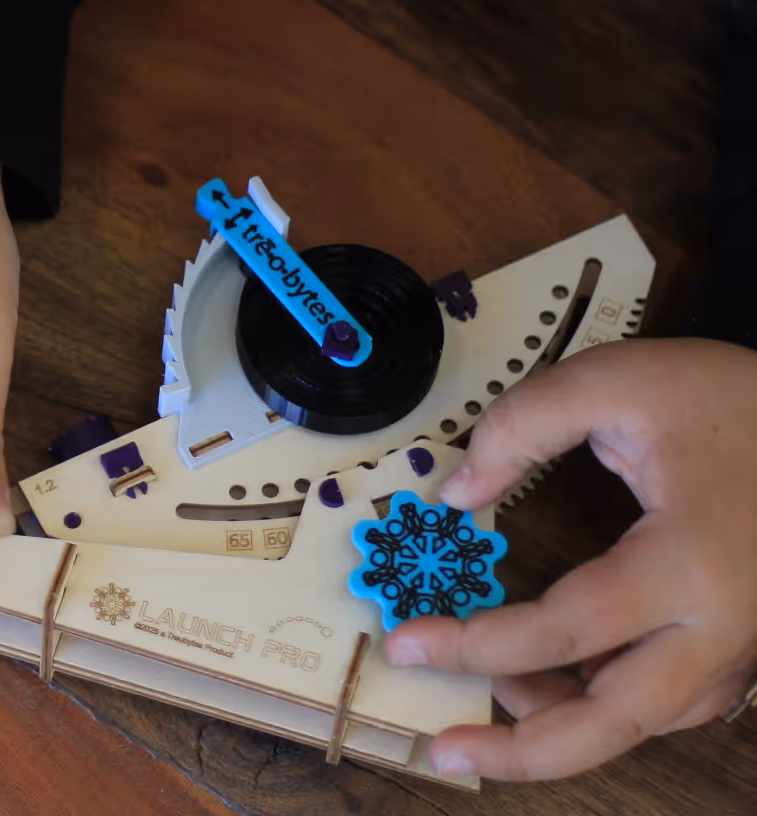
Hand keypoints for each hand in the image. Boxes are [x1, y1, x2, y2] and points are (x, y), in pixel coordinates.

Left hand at [384, 338, 756, 780]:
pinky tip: (556, 681)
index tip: (407, 641)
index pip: (562, 630)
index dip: (474, 644)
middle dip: (523, 748)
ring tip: (489, 691)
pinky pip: (669, 703)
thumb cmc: (730, 399)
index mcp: (687, 564)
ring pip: (642, 722)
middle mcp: (720, 625)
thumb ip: (522, 427)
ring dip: (561, 722)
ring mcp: (739, 644)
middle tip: (447, 750)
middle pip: (615, 720)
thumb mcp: (614, 380)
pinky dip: (607, 706)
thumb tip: (455, 492)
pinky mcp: (741, 645)